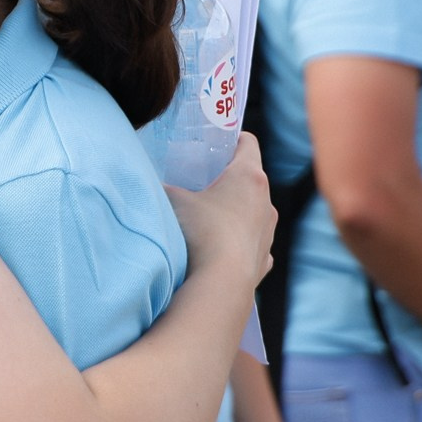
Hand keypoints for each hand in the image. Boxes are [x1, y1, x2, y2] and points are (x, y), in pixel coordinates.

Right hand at [165, 133, 275, 286]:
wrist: (219, 283)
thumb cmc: (200, 233)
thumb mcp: (173, 200)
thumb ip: (164, 188)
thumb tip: (153, 185)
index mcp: (248, 177)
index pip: (248, 143)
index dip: (232, 138)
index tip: (217, 143)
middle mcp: (266, 202)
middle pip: (250, 179)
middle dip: (228, 179)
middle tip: (202, 182)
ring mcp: (268, 232)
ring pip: (253, 212)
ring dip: (234, 212)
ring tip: (207, 221)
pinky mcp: (264, 259)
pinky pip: (251, 243)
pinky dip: (237, 242)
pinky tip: (217, 250)